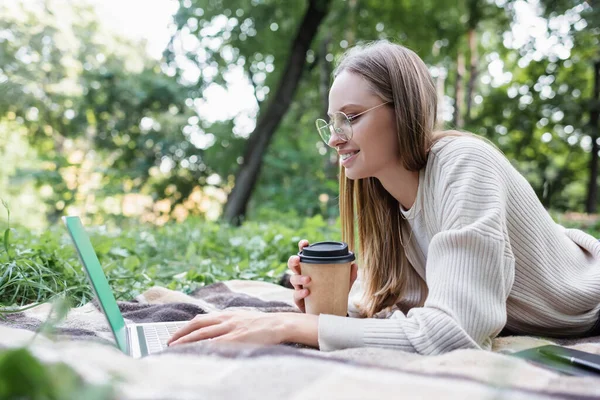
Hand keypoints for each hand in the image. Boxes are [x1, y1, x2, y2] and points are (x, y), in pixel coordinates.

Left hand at [167, 310, 283, 346]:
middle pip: (198, 326)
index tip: (174, 335)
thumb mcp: (241, 319)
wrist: (279, 324)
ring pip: (203, 334)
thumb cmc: (262, 324)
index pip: (200, 320)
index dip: (185, 328)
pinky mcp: (237, 338)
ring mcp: (231, 328)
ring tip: (175, 349)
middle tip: (169, 343)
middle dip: (181, 334)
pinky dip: (204, 347)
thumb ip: (227, 323)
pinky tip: (196, 352)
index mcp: (226, 314)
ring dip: (187, 341)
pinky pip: (217, 343)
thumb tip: (213, 331)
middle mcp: (226, 319)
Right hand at [288, 239, 357, 312]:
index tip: (304, 243)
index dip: (302, 247)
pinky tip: (307, 292)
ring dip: (299, 278)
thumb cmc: (333, 294)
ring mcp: (299, 288)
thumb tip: (354, 264)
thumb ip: (348, 275)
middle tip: (298, 260)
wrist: (330, 313)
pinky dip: (300, 293)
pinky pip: (295, 295)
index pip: (305, 255)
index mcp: (311, 268)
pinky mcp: (299, 300)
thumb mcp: (343, 284)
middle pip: (293, 265)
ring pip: (293, 279)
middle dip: (293, 260)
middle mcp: (303, 276)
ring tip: (308, 280)